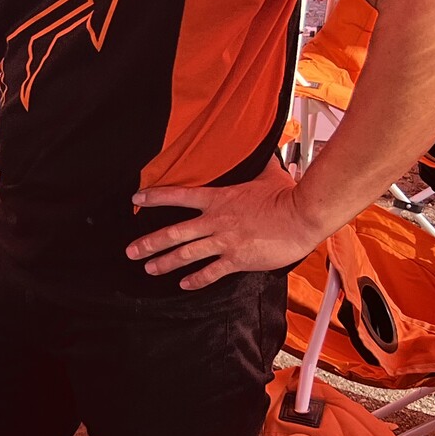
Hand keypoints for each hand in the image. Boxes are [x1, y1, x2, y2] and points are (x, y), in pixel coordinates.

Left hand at [128, 162, 321, 289]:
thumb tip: (263, 151)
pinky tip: (184, 284)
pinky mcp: (237, 259)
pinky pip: (211, 272)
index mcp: (219, 199)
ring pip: (186, 254)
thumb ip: (259, 165)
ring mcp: (225, 241)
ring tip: (149, 268)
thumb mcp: (269, 174)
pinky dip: (196, 280)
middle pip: (174, 232)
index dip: (155, 197)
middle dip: (149, 243)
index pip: (179, 196)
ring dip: (164, 262)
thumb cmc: (288, 195)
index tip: (136, 199)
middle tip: (131, 251)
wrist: (304, 216)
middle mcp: (216, 221)